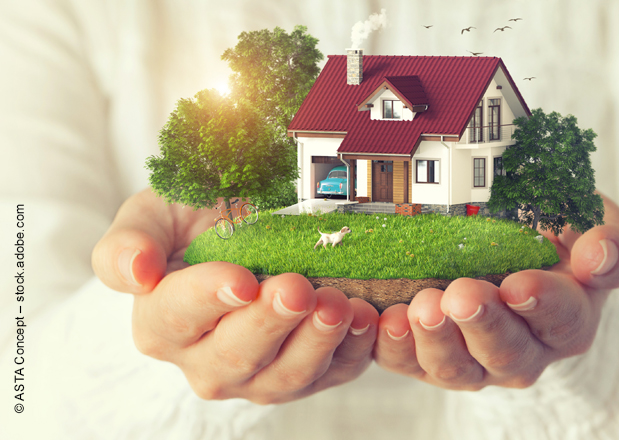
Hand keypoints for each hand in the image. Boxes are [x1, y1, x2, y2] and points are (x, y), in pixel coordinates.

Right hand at [92, 188, 378, 402]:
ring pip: (285, 376)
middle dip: (270, 323)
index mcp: (162, 322)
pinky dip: (353, 351)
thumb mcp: (154, 215)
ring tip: (338, 305)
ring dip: (316, 342)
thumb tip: (136, 272)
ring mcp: (258, 375)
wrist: (242, 235)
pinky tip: (367, 319)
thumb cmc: (195, 225)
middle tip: (297, 289)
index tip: (240, 279)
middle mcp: (206, 361)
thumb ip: (129, 242)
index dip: (209, 298)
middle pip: (236, 355)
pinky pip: (332, 374)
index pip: (178, 316)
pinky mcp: (305, 375)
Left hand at [373, 194, 618, 389]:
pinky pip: (409, 363)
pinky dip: (392, 347)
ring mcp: (475, 360)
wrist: (519, 259)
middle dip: (481, 324)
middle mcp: (524, 350)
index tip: (519, 285)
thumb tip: (598, 255)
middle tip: (462, 294)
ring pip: (456, 367)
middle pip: (505, 351)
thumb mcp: (596, 227)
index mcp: (568, 320)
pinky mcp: (431, 357)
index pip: (562, 319)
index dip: (542, 305)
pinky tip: (384, 319)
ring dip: (435, 340)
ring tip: (420, 308)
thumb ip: (610, 245)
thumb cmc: (558, 240)